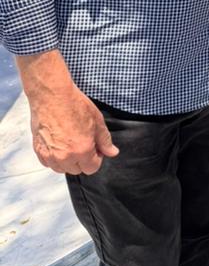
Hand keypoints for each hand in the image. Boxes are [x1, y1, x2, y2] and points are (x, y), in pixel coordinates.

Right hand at [18, 51, 117, 173]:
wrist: (52, 95)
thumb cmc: (75, 105)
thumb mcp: (97, 121)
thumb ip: (105, 140)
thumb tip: (112, 152)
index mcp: (82, 150)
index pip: (92, 168)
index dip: (96, 158)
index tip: (95, 148)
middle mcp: (64, 157)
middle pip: (77, 170)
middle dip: (83, 160)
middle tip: (83, 142)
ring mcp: (49, 154)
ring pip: (62, 168)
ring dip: (68, 161)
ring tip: (70, 143)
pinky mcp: (38, 150)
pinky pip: (48, 163)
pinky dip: (54, 157)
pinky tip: (59, 143)